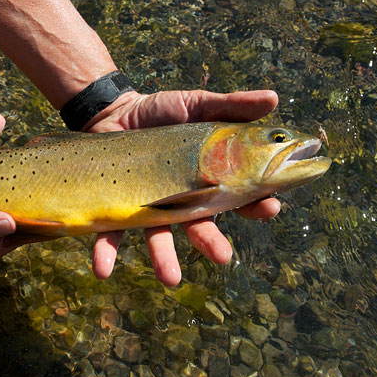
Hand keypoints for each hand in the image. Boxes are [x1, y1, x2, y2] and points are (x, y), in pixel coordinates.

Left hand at [86, 89, 281, 285]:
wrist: (114, 111)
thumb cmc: (162, 112)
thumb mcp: (198, 105)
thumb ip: (232, 106)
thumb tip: (274, 98)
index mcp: (207, 179)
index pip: (238, 197)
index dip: (255, 203)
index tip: (269, 206)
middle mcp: (181, 201)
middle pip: (201, 226)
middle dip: (211, 242)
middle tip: (223, 256)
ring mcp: (149, 207)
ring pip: (160, 238)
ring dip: (164, 259)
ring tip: (169, 278)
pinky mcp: (117, 208)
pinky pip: (111, 235)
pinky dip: (107, 253)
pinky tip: (102, 270)